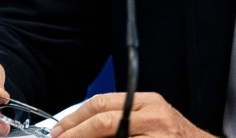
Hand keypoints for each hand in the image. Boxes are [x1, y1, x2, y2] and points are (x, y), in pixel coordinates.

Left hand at [51, 92, 213, 137]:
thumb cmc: (176, 137)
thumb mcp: (152, 119)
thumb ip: (124, 118)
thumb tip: (85, 127)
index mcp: (147, 102)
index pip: (103, 103)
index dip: (76, 117)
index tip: (59, 130)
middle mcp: (152, 116)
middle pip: (103, 119)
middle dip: (75, 132)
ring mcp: (155, 135)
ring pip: (110, 135)